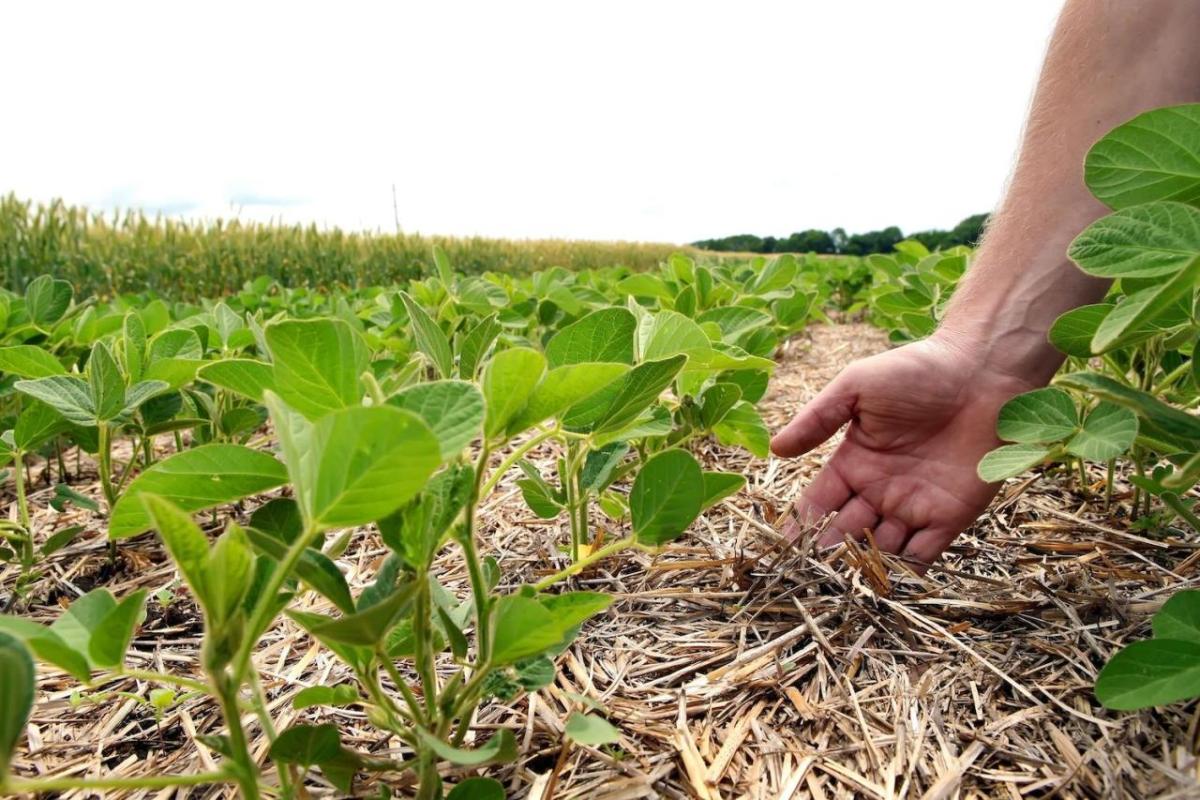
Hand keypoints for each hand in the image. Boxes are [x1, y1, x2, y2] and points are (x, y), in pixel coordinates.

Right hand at [770, 333, 1038, 567]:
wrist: (982, 373)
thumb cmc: (916, 371)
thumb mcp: (855, 387)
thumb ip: (817, 419)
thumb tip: (775, 449)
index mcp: (854, 463)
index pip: (819, 503)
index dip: (801, 526)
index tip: (782, 548)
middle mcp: (880, 490)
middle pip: (845, 532)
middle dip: (828, 555)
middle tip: (810, 577)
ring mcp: (914, 506)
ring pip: (880, 550)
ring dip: (863, 568)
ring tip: (843, 587)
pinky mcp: (950, 517)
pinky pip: (923, 555)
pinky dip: (905, 574)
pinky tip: (886, 589)